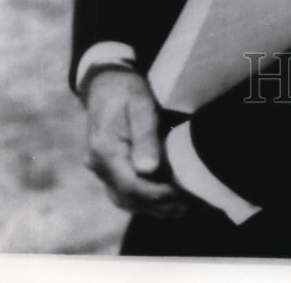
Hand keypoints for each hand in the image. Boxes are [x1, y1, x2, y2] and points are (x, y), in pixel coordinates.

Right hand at [83, 68, 189, 217]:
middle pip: (129, 197)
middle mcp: (98, 166)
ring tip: (186, 206)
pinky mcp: (109, 170)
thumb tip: (148, 170)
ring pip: (127, 200)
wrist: (106, 83)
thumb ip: (145, 136)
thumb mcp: (140, 104)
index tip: (181, 195)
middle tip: (192, 205)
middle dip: (160, 205)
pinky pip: (126, 192)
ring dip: (155, 207)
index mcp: (104, 151)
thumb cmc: (127, 90)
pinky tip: (169, 200)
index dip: (157, 194)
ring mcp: (101, 170)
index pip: (130, 185)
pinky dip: (147, 199)